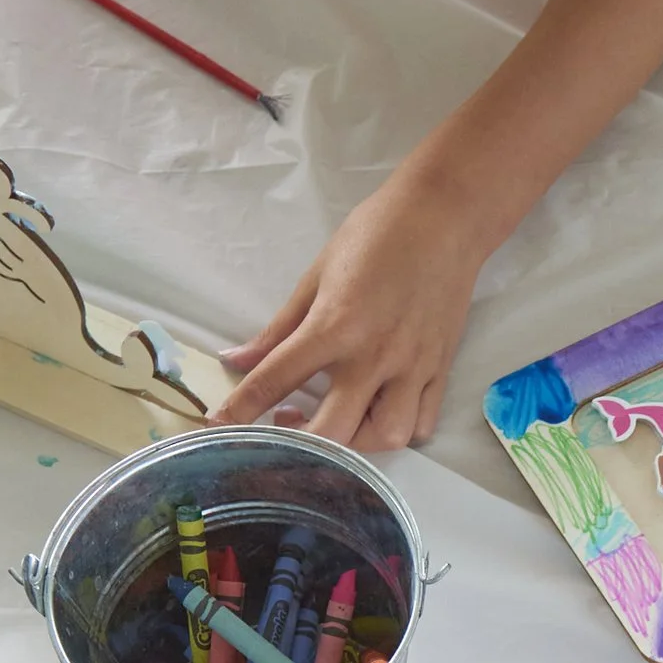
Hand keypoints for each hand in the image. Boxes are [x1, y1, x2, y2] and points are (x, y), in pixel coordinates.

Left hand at [218, 163, 491, 454]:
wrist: (445, 217)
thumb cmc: (376, 235)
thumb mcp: (316, 275)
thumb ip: (279, 328)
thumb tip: (237, 361)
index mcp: (336, 326)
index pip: (276, 379)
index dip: (240, 409)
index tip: (218, 427)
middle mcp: (375, 355)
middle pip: (335, 432)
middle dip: (303, 443)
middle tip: (286, 422)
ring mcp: (412, 367)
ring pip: (387, 437)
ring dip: (356, 444)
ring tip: (338, 422)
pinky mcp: (439, 368)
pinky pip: (421, 423)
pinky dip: (398, 430)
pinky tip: (377, 413)